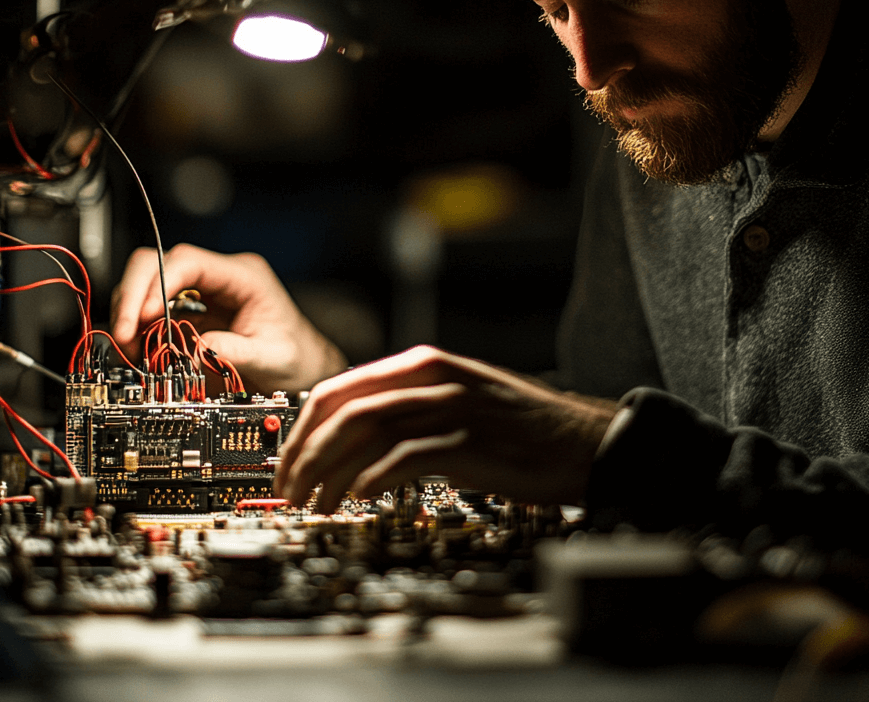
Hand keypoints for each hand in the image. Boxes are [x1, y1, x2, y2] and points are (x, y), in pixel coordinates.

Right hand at [110, 243, 346, 394]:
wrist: (300, 367)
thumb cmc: (295, 356)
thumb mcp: (274, 357)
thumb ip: (238, 352)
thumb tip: (198, 348)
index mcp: (244, 276)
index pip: (189, 261)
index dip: (159, 282)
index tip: (143, 315)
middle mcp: (219, 277)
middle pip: (158, 263)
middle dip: (134, 296)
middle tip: (125, 334)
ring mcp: (201, 292)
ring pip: (148, 282)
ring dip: (131, 314)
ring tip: (132, 349)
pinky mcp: (189, 311)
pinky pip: (151, 309)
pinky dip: (138, 328)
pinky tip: (140, 349)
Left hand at [273, 345, 616, 511]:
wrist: (581, 440)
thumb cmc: (518, 426)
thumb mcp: (457, 399)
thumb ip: (407, 405)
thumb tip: (350, 435)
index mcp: (424, 364)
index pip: (340, 386)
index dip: (303, 427)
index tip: (287, 461)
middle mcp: (432, 379)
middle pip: (344, 410)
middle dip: (305, 454)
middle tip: (288, 491)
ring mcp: (450, 409)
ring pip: (365, 433)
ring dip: (329, 472)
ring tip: (315, 503)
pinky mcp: (468, 444)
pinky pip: (403, 459)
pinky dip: (371, 480)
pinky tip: (359, 500)